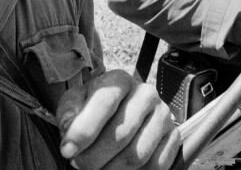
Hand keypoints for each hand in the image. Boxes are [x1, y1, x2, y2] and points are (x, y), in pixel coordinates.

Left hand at [55, 69, 181, 168]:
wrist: (121, 111)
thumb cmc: (94, 107)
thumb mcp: (76, 102)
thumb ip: (69, 112)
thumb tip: (69, 127)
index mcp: (121, 80)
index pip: (105, 103)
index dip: (84, 131)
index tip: (67, 150)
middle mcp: (146, 93)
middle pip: (120, 134)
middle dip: (93, 157)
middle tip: (78, 164)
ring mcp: (163, 115)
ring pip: (136, 155)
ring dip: (111, 169)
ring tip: (96, 169)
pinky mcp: (173, 136)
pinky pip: (155, 166)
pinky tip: (117, 169)